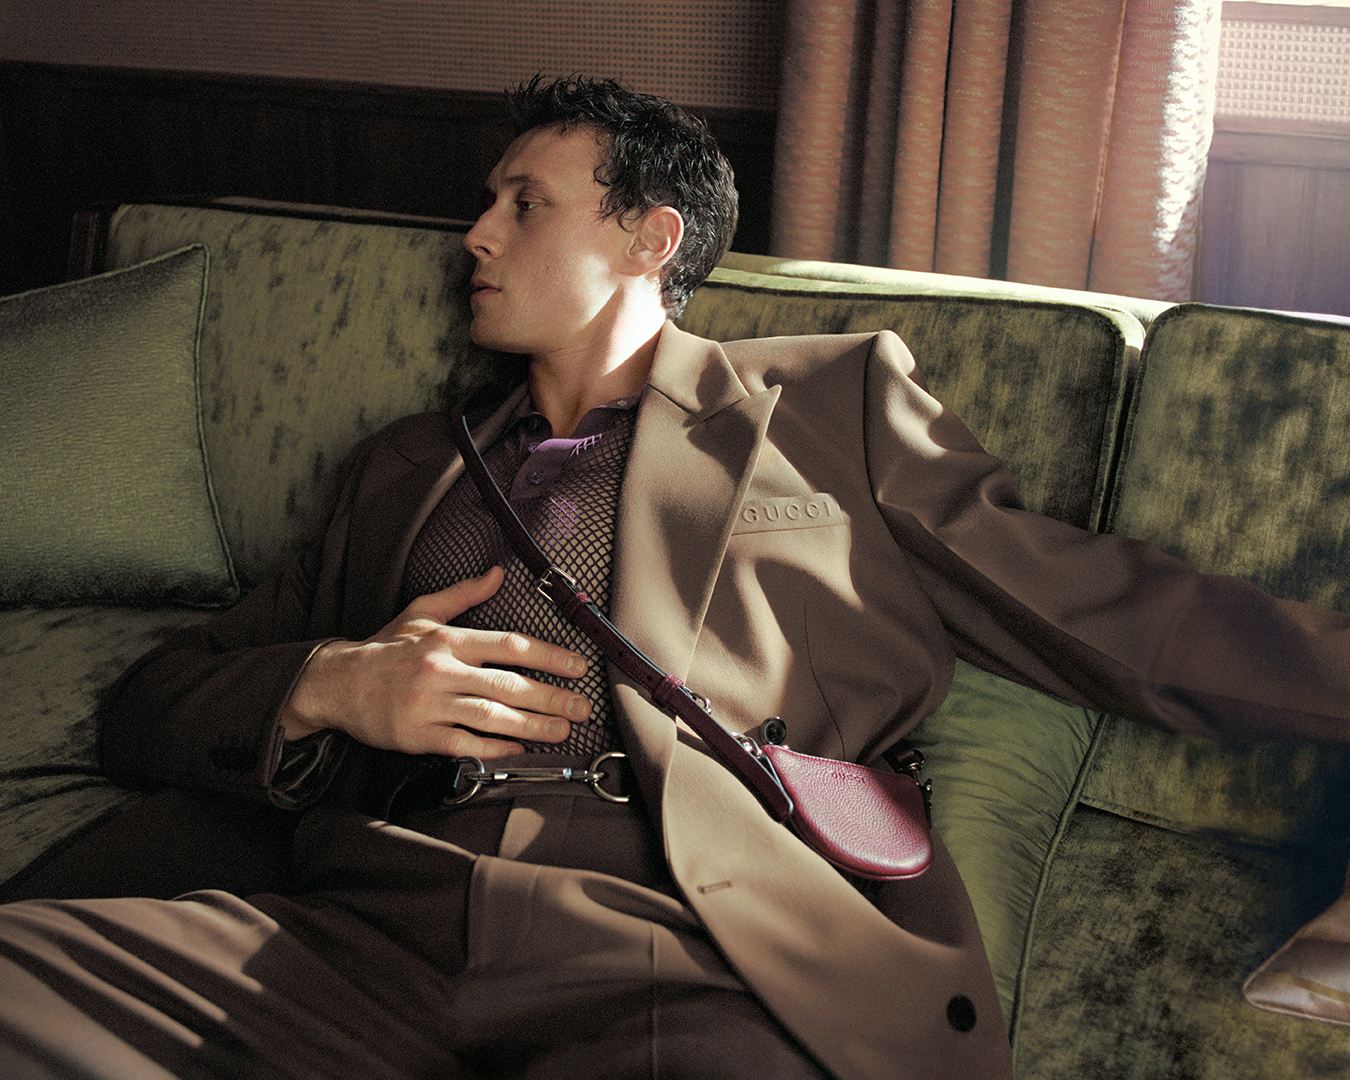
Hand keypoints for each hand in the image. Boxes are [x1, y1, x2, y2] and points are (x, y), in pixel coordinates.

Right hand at [280, 566, 590, 757]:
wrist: (336, 683)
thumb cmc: (385, 648)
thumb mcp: (422, 613)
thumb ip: (463, 595)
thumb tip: (497, 574)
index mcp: (447, 640)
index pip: (510, 646)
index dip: (549, 656)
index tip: (577, 667)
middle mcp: (441, 671)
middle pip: (508, 685)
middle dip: (551, 698)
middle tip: (581, 708)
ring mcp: (429, 705)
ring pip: (491, 717)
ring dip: (532, 727)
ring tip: (561, 731)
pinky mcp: (417, 735)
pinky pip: (464, 745)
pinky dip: (494, 749)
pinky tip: (518, 750)